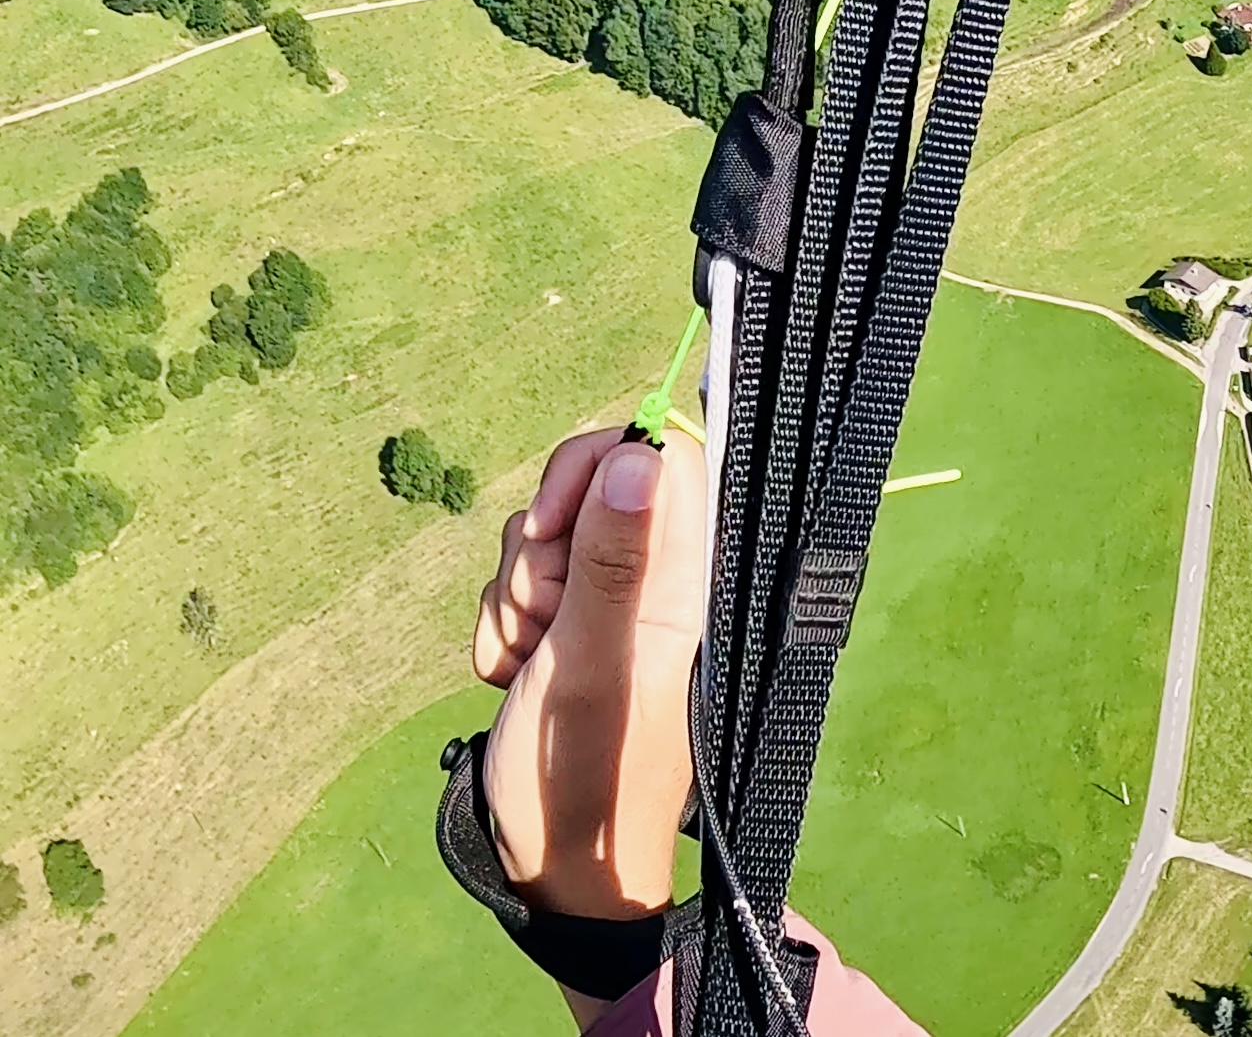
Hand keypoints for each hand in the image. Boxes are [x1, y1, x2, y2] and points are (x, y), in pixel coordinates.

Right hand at [474, 427, 704, 934]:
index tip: (550, 522)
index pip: (657, 455)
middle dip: (539, 555)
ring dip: (517, 604)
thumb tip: (638, 457)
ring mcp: (603, 603)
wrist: (553, 865)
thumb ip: (614, 561)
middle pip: (584, 493)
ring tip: (533, 667)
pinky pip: (515, 591)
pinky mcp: (562, 629)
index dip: (595, 466)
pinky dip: (504, 634)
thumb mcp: (590, 661)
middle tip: (546, 625)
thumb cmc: (579, 774)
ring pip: (540, 544)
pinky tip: (516, 680)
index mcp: (679, 574)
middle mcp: (649, 578)